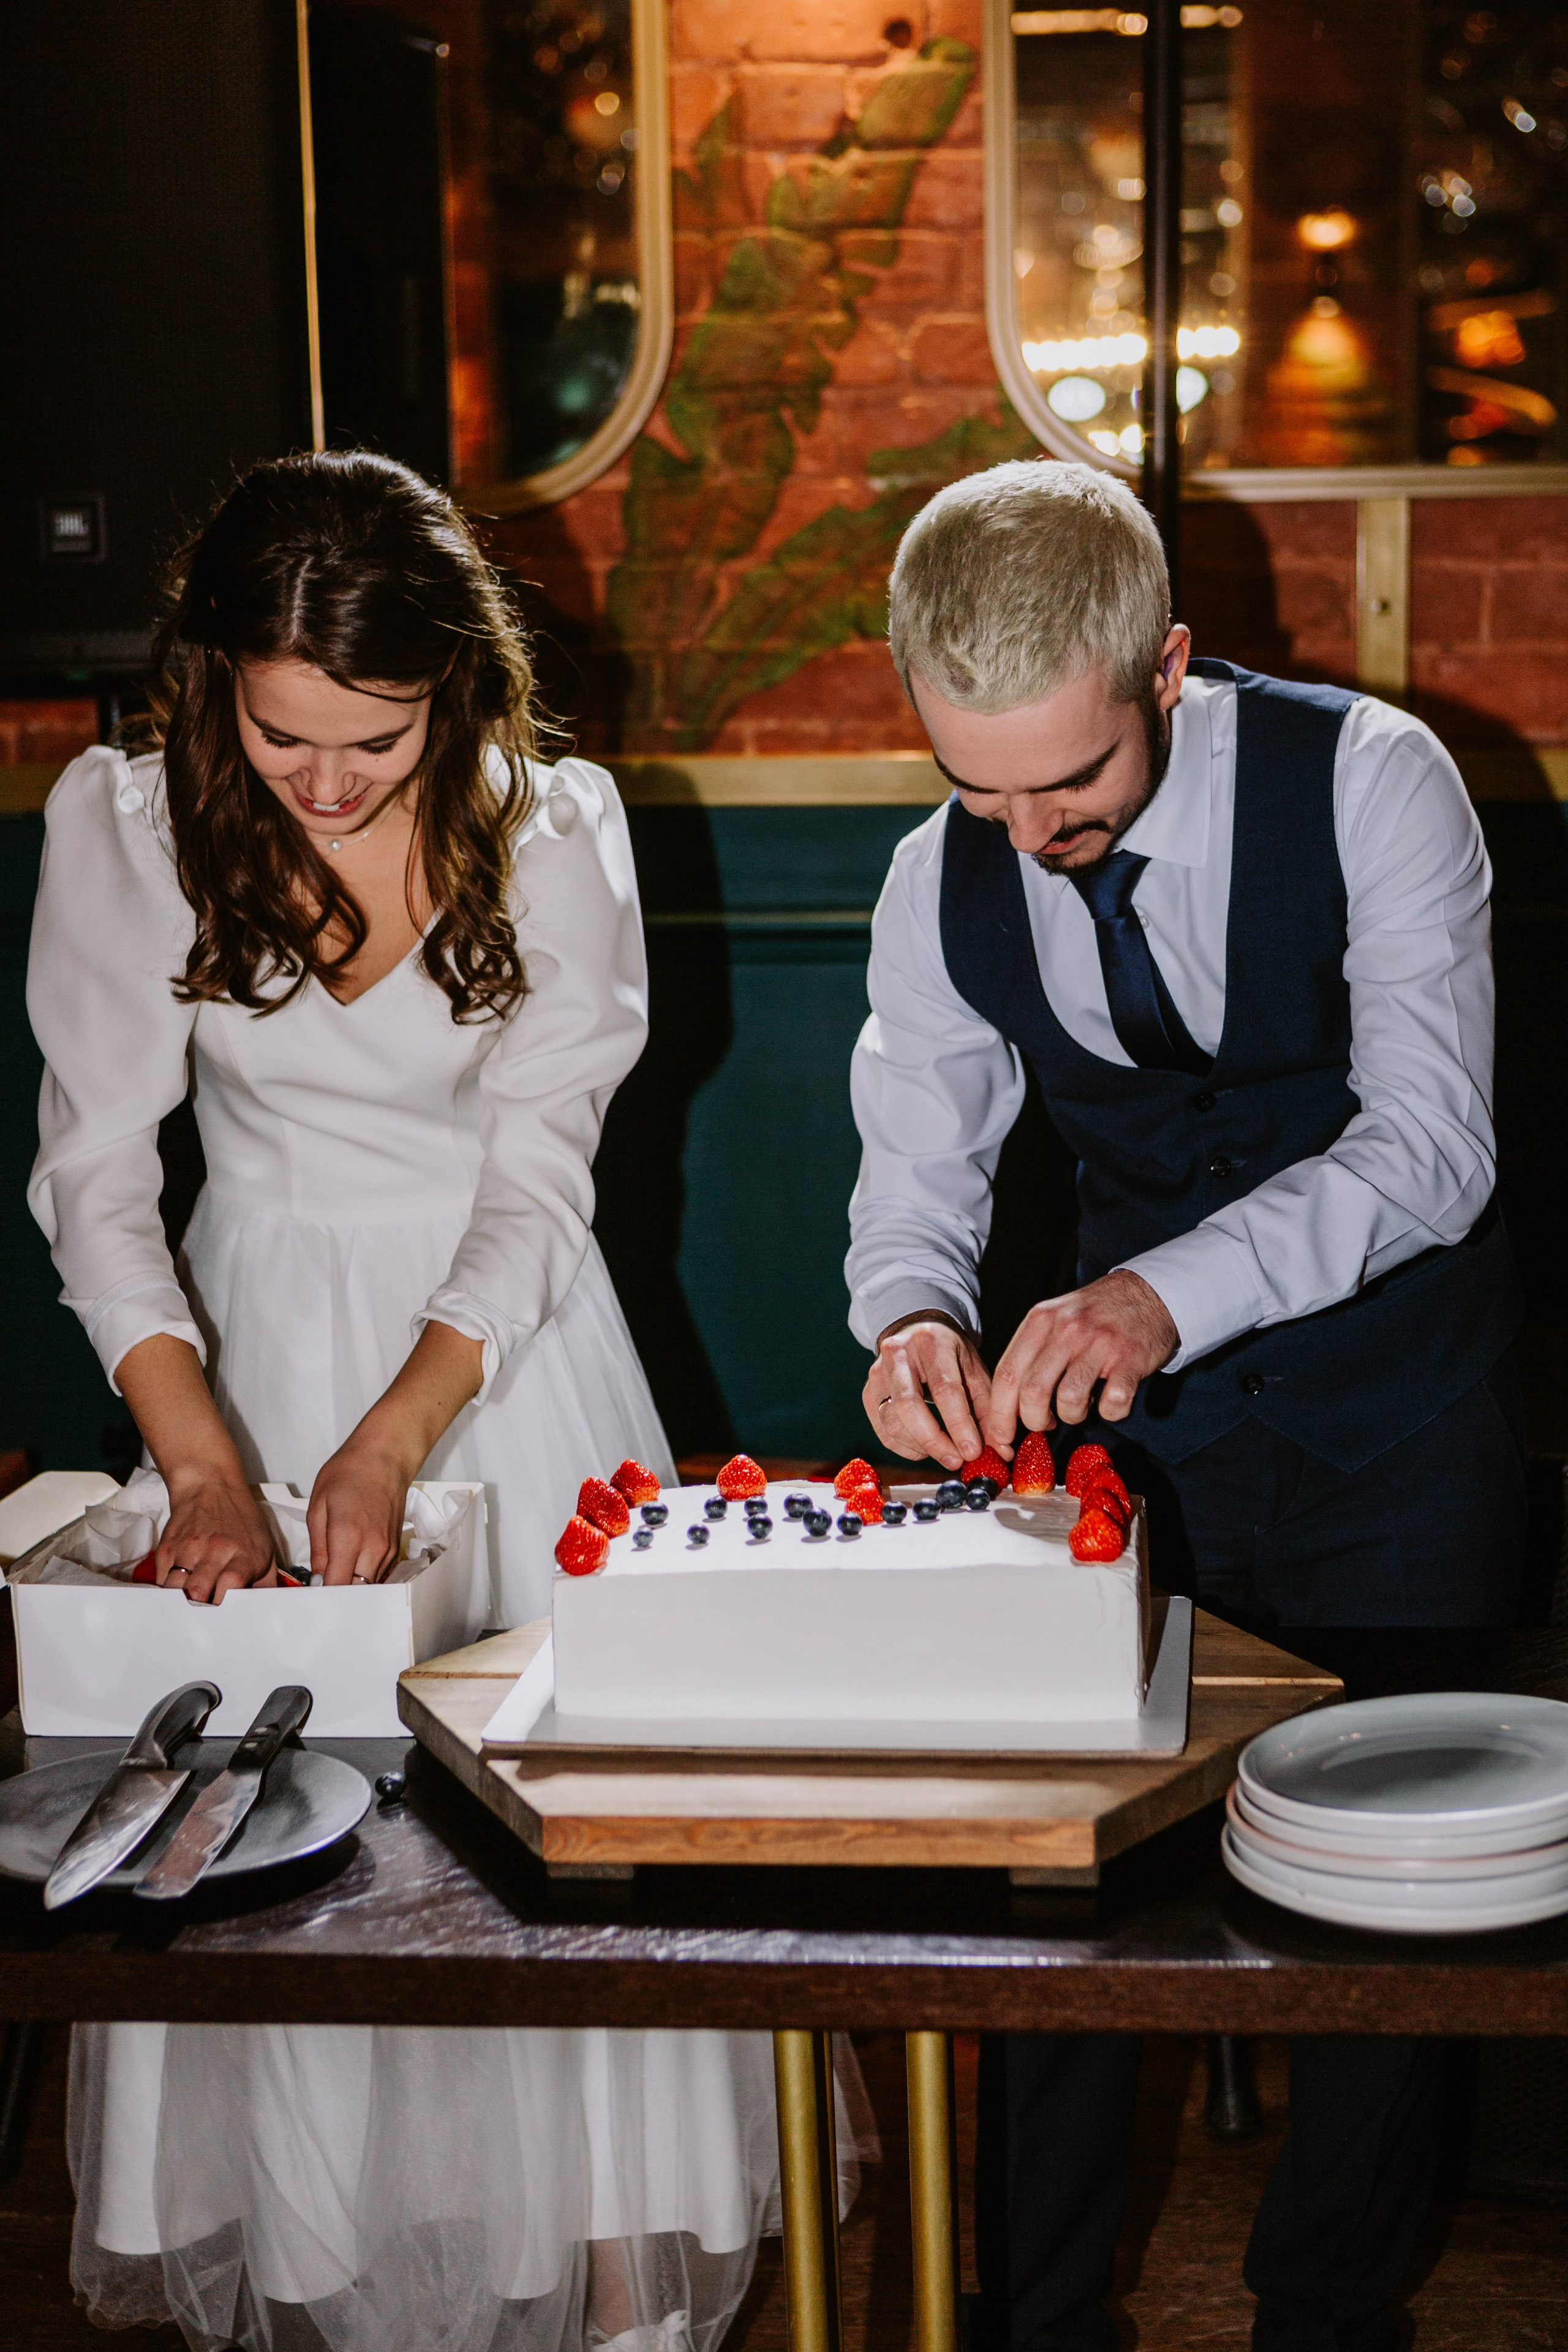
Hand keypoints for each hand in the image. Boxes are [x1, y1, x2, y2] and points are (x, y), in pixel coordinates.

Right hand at [156, 1473, 276, 1605]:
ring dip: (179, 1603)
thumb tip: (267, 1609)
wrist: (210, 1486)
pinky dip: (167, 1591)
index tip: (225, 1616)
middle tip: (203, 1617)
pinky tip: (176, 1592)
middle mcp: (215, 1552)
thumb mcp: (264, 1547)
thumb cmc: (241, 1519)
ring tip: (187, 1607)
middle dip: (199, 1611)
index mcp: (244, 1554)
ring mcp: (188, 1550)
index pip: (232, 1584)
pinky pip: (161, 1581)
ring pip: (174, 1590)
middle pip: (197, 1593)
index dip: (225, 1605)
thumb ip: (265, 1581)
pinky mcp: (167, 1548)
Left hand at [307, 1437, 409, 1584]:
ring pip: (370, 1586)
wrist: (385, 1457)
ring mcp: (388, 1549)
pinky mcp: (396, 1547)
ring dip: (353, 1586)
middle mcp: (373, 1548)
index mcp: (348, 1537)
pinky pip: (380, 1574)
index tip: (311, 1594)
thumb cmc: (348, 1473)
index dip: (322, 1595)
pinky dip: (365, 1576)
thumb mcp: (318, 1507)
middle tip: (322, 1589)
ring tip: (336, 1576)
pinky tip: (353, 1564)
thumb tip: (317, 1579)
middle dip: (338, 1595)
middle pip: (356, 1592)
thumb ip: (317, 1549)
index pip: (337, 1586)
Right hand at [863, 1313, 996, 1473]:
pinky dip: (904, 1447)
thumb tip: (1000, 1451)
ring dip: (920, 1446)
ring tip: (945, 1453)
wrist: (916, 1330)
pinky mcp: (868, 1391)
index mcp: (931, 1342)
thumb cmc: (949, 1353)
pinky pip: (882, 1429)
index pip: (944, 1388)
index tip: (973, 1451)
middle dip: (935, 1441)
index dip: (959, 1424)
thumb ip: (987, 1410)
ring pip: (892, 1421)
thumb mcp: (973, 1370)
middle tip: (956, 1461)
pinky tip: (924, 1449)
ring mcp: (877, 1372)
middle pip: (909, 1406)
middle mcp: (898, 1353)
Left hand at [984, 1270, 1178, 1443]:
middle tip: (1043, 1424)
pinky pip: (1113, 1404)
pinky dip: (1110, 1413)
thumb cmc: (1095, 1314)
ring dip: (1072, 1416)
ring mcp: (1101, 1344)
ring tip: (1078, 1407)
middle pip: (1032, 1391)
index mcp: (1041, 1320)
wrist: (1149, 1292)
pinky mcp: (1131, 1360)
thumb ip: (1030, 1352)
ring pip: (1069, 1400)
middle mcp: (1068, 1329)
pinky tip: (1110, 1400)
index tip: (1001, 1437)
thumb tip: (1007, 1403)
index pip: (1007, 1373)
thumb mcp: (1055, 1317)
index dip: (999, 1413)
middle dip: (1033, 1421)